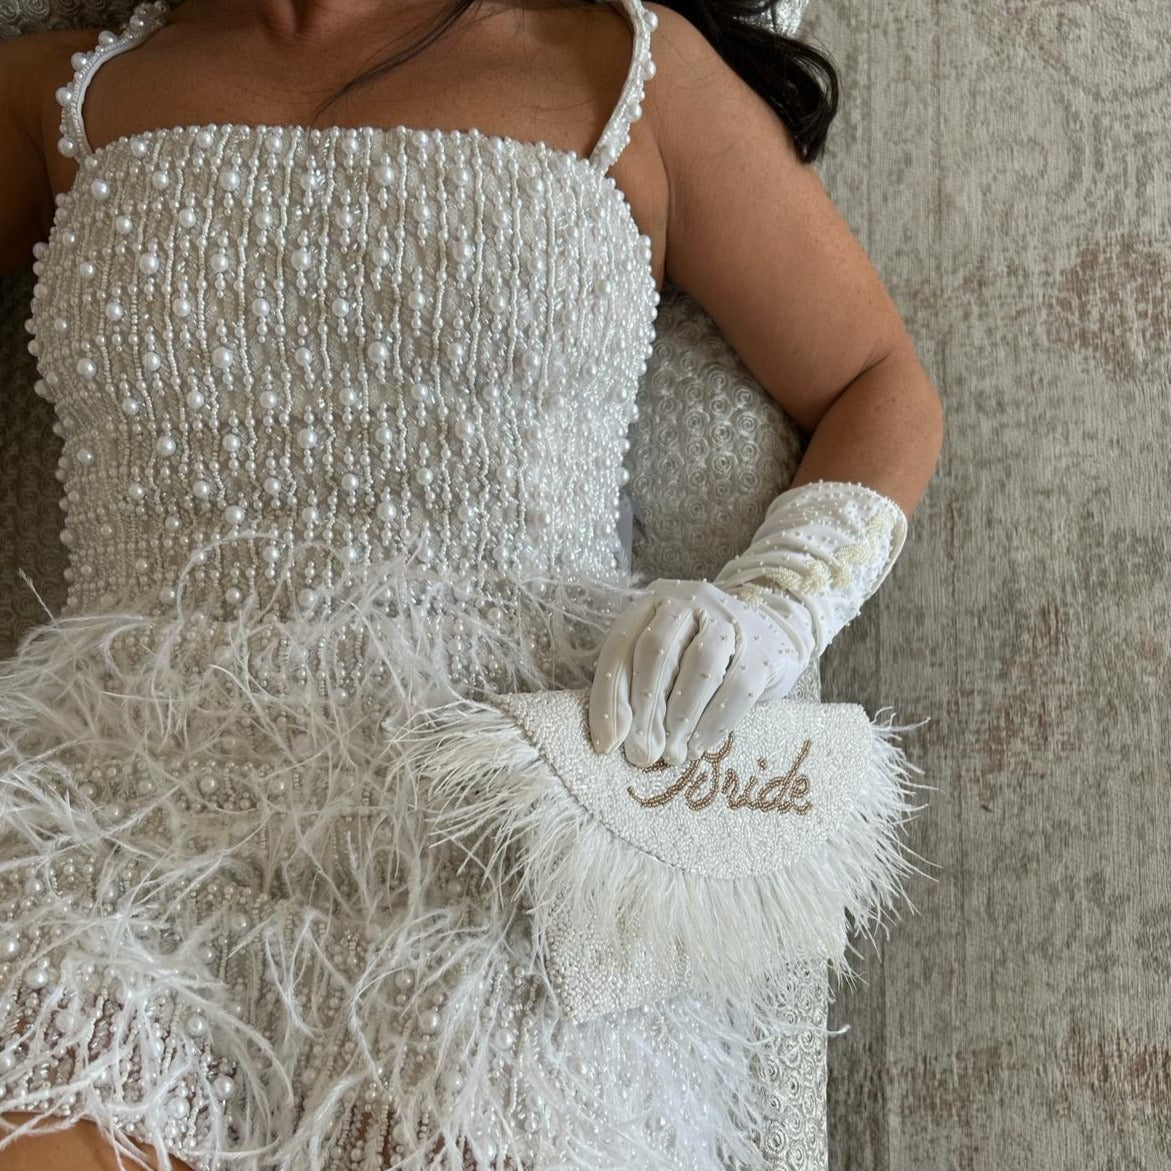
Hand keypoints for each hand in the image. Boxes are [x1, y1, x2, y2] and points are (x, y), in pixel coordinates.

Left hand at [588, 578, 809, 767]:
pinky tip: (698, 746)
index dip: (610, 696)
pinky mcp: (762, 648)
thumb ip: (637, 683)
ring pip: (700, 664)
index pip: (621, 646)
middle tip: (642, 755)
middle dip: (646, 709)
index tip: (607, 743)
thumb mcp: (665, 655)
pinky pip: (737, 686)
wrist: (771, 629)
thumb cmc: (701, 652)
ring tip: (671, 755)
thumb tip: (615, 739)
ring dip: (680, 717)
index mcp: (653, 602)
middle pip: (658, 651)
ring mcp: (730, 620)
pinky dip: (714, 722)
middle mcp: (689, 601)